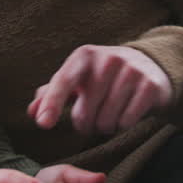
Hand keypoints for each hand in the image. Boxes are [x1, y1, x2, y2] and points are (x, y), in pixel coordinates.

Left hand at [28, 45, 171, 135]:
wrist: (149, 66)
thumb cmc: (103, 76)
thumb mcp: (78, 79)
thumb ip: (52, 94)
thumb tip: (33, 113)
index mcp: (84, 56)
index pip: (63, 81)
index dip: (52, 103)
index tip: (43, 124)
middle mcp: (107, 59)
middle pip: (84, 113)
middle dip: (86, 124)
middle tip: (93, 116)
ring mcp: (130, 71)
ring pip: (106, 121)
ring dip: (105, 126)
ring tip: (110, 113)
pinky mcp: (149, 86)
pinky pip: (127, 121)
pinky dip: (124, 124)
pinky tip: (127, 112)